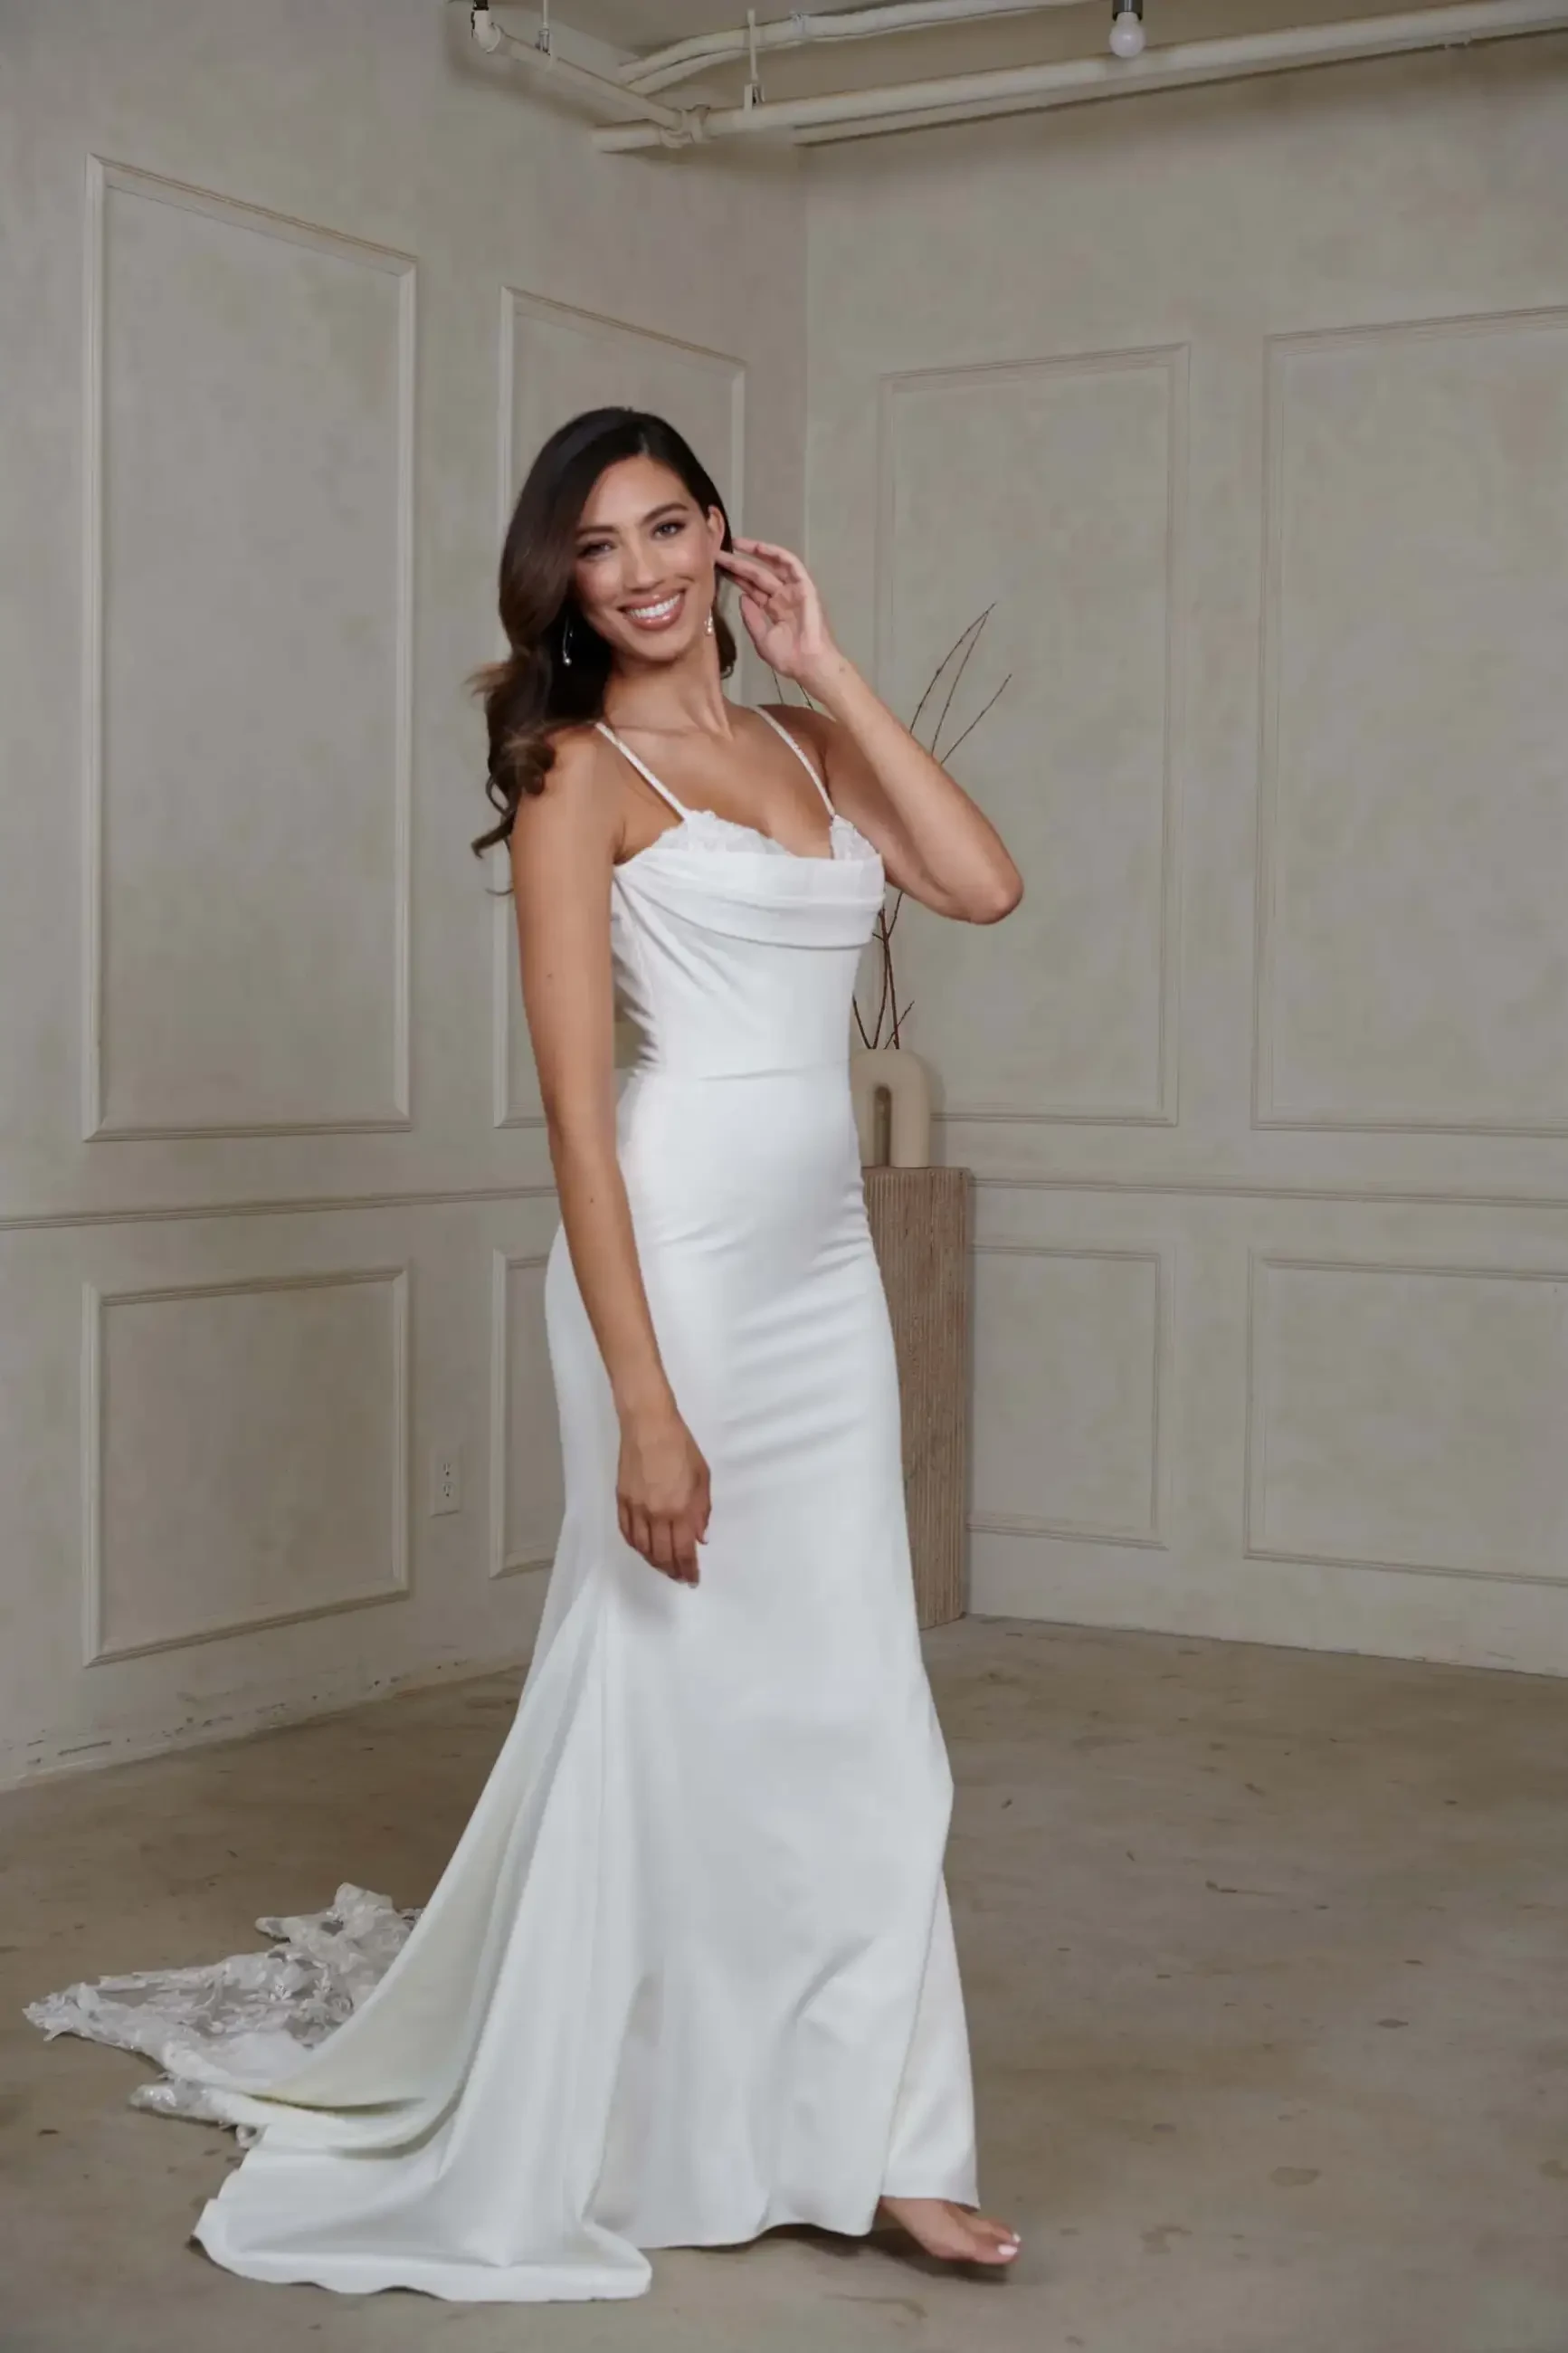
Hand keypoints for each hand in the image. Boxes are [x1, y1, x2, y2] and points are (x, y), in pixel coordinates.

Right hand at [616, 1404, 710, 1584]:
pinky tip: (643, 1549)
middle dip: (672, 1570)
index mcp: (680, 1509)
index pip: (684, 1550)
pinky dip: (636, 1546)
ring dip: (654, 1562)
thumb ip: (702, 1510)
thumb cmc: (681, 1446)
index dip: (689, 1569)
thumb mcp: (702, 1476)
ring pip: (643, 1548)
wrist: (648, 1425)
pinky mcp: (622, 1500)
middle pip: (662, 1555)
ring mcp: (636, 1509)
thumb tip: (700, 1537)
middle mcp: (656, 1515)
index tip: (693, 1580)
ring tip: (664, 1567)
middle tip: (680, 1578)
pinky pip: (627, 1533)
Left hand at [716, 538, 845, 695]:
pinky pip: (791, 565)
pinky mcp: (804, 586)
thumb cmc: (788, 658)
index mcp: (773, 609)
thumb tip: (743, 597)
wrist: (809, 664)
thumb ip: (751, 618)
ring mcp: (794, 590)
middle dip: (738, 563)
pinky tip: (759, 547)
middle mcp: (782, 596)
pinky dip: (776, 554)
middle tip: (718, 552)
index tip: (717, 567)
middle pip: (757, 575)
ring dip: (756, 552)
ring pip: (773, 565)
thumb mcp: (761, 639)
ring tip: (736, 543)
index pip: (751, 588)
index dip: (735, 577)